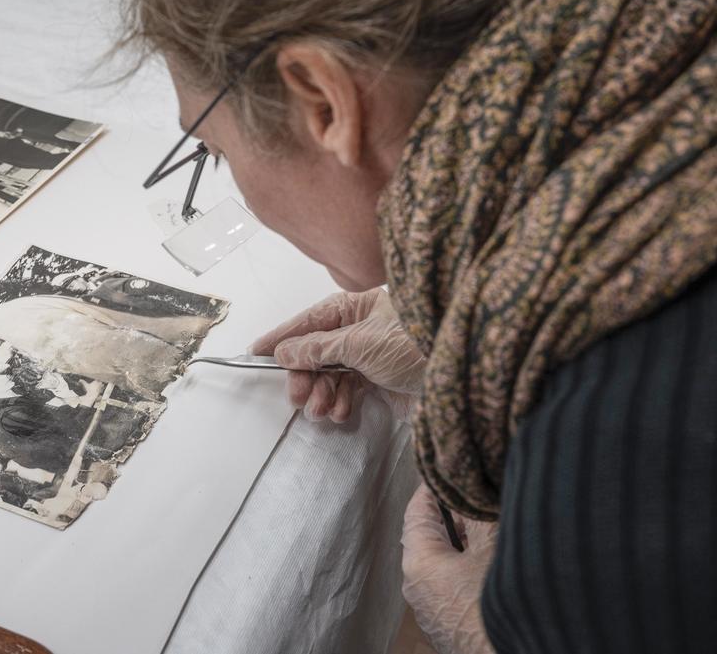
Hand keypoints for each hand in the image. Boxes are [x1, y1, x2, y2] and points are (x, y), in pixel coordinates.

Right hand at [251, 289, 425, 422]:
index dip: (283, 337)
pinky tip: (342, 412)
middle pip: (317, 352)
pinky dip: (342, 403)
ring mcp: (371, 355)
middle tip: (297, 396)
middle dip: (305, 376)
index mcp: (357, 306)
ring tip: (322, 409)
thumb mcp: (361, 343)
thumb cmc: (415, 344)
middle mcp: (361, 328)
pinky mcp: (381, 380)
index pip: (310, 320)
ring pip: (331, 375)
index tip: (257, 351)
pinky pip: (349, 391)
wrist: (460, 377)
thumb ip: (318, 348)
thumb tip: (285, 350)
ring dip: (322, 394)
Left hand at [401, 484, 497, 653]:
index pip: (416, 511)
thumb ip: (481, 516)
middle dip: (451, 517)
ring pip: (440, 565)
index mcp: (419, 562)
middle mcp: (416, 587)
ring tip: (488, 532)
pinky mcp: (447, 627)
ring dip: (461, 547)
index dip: (432, 489)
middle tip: (474, 500)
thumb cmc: (498, 607)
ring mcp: (430, 611)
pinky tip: (488, 568)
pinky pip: (449, 588)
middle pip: (427, 538)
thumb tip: (477, 492)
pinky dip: (464, 571)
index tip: (445, 473)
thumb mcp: (494, 549)